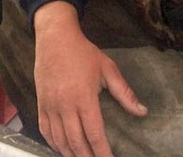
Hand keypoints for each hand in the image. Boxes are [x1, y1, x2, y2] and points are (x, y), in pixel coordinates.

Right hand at [33, 2, 146, 156]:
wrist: (54, 37)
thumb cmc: (82, 53)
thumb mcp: (107, 69)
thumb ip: (125, 93)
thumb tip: (142, 112)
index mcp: (84, 97)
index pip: (94, 133)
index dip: (102, 152)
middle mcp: (65, 105)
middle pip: (76, 142)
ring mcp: (50, 105)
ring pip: (59, 139)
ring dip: (70, 154)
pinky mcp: (41, 103)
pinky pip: (45, 130)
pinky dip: (53, 143)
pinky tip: (62, 149)